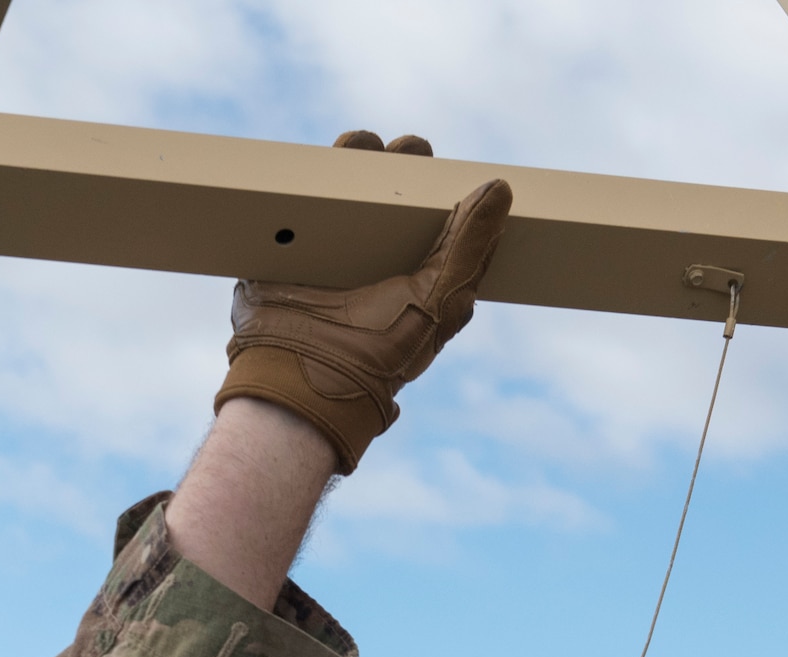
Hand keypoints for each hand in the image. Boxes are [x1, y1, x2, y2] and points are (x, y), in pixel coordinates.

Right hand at [215, 132, 511, 474]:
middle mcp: (371, 256)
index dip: (438, 182)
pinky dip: (310, 175)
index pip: (431, 212)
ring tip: (362, 148)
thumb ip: (470, 249)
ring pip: (345, 184)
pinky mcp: (286, 245)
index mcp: (410, 270)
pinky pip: (299, 198)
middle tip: (404, 154)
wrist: (306, 377)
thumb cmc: (379, 352)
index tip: (441, 165)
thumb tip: (501, 189)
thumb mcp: (439, 302)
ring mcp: (327, 248)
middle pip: (388, 189)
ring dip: (356, 157)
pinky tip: (325, 162)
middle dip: (399, 162)